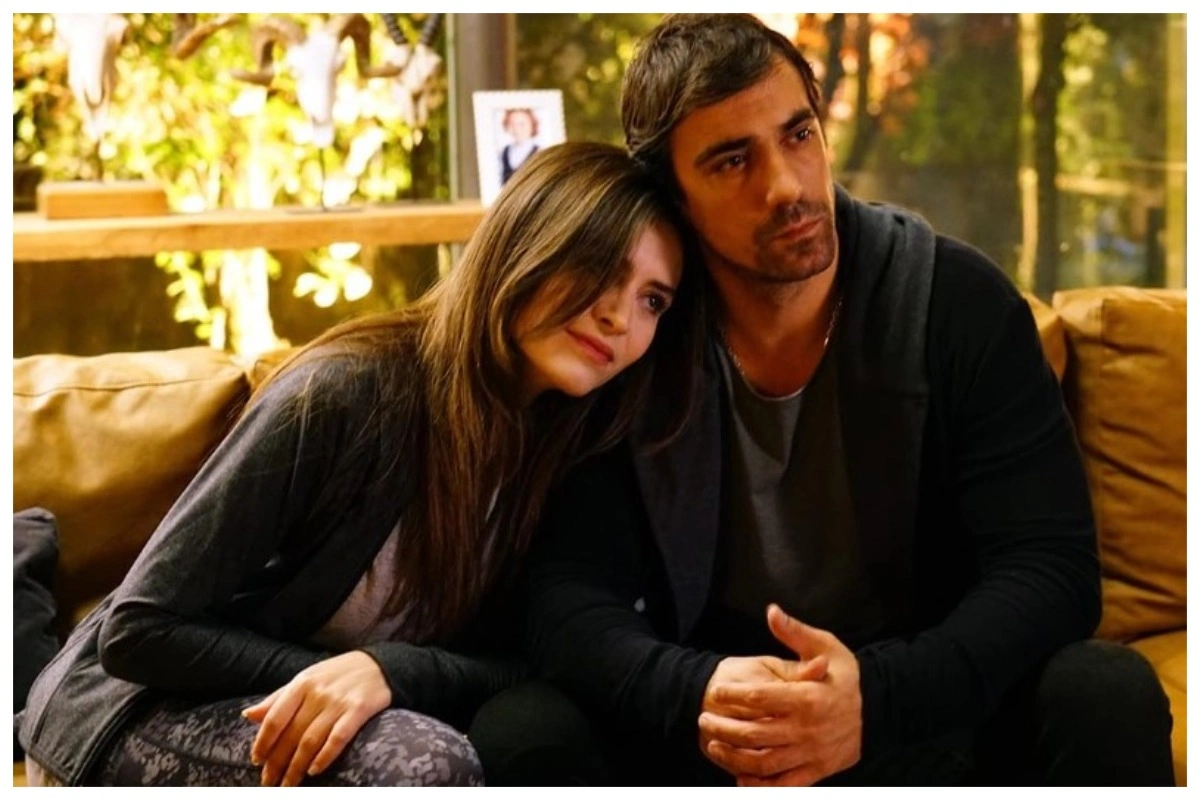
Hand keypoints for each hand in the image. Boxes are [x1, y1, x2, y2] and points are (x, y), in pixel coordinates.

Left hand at [241, 650, 391, 786]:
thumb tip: (248, 715)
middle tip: (270, 782)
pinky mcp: (359, 710)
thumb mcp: (307, 678)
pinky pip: (338, 738)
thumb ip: (279, 698)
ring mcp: (339, 702)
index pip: (275, 718)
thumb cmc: (338, 674)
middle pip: (291, 734)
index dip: (263, 742)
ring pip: (311, 741)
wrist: (381, 664)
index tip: (256, 761)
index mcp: (302, 683)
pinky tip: (315, 770)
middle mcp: (318, 692)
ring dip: (297, 767)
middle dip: (278, 762)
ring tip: (289, 784)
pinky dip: (325, 756)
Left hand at [699, 604, 861, 786]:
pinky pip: (784, 784)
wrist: (879, 712)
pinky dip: (760, 786)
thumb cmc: (848, 677)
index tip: (715, 690)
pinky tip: (740, 779)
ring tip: (713, 744)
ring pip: (763, 762)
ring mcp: (810, 753)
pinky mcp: (816, 770)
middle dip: (723, 726)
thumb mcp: (826, 646)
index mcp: (807, 698)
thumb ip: (795, 633)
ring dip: (733, 757)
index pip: (759, 697)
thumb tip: (771, 611)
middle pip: (754, 733)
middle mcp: (806, 729)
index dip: (733, 694)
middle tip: (704, 718)